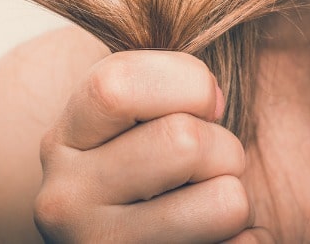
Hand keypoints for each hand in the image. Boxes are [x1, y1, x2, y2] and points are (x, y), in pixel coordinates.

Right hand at [33, 50, 268, 242]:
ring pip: (223, 201)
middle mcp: (63, 198)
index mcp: (64, 137)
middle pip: (184, 142)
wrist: (114, 243)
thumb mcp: (128, 118)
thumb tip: (218, 84)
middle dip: (221, 144)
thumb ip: (160, 81)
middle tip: (210, 160)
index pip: (118, 84)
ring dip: (234, 195)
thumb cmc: (143, 163)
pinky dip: (246, 242)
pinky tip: (213, 241)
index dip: (185, 81)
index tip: (206, 99)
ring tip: (207, 201)